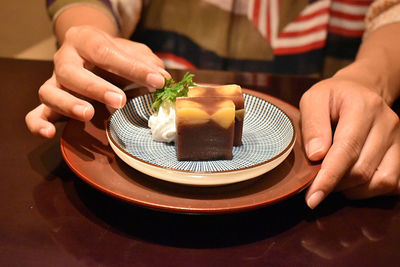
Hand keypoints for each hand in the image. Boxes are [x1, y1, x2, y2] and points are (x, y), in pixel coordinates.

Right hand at [26, 25, 168, 137]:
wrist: (89, 51)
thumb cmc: (113, 54)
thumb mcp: (132, 52)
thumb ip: (146, 62)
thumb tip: (163, 78)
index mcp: (86, 41)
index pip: (106, 52)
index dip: (132, 68)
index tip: (158, 81)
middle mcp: (65, 60)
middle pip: (71, 72)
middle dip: (95, 87)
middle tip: (119, 100)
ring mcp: (54, 82)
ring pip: (49, 92)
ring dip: (68, 104)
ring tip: (88, 114)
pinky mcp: (49, 102)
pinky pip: (34, 114)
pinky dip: (38, 124)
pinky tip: (50, 133)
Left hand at [300, 73, 399, 208]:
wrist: (361, 90)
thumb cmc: (332, 97)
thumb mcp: (313, 99)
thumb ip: (312, 124)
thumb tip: (316, 156)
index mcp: (363, 107)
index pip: (347, 149)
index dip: (329, 178)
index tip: (312, 198)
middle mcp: (387, 124)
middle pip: (362, 170)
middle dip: (334, 184)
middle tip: (314, 183)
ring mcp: (399, 140)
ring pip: (379, 182)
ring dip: (351, 189)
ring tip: (333, 179)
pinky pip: (391, 185)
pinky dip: (368, 190)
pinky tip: (351, 181)